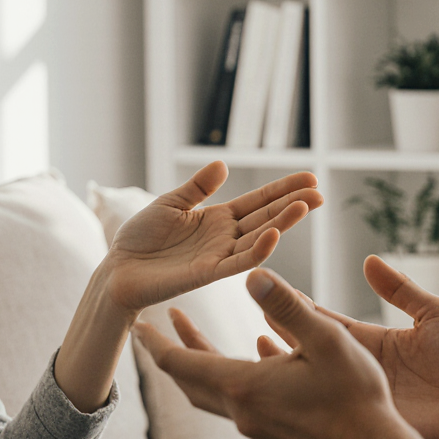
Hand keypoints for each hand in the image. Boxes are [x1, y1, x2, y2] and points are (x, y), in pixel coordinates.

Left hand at [103, 162, 321, 312]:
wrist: (117, 270)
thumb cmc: (141, 239)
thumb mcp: (171, 203)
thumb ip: (198, 187)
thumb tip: (223, 164)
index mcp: (219, 218)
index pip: (259, 201)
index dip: (283, 190)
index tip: (310, 178)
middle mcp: (225, 237)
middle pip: (266, 217)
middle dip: (293, 205)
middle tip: (321, 193)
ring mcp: (219, 256)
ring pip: (258, 238)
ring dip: (282, 223)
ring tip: (305, 206)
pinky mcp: (207, 274)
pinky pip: (237, 263)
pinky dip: (257, 251)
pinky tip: (274, 236)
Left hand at [133, 268, 417, 438]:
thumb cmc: (356, 396)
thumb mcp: (326, 339)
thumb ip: (287, 305)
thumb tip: (252, 274)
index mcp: (244, 386)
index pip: (182, 364)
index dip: (157, 344)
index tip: (138, 327)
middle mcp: (243, 413)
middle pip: (191, 381)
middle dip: (174, 353)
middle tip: (161, 328)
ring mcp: (258, 433)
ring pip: (217, 397)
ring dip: (206, 368)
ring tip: (205, 345)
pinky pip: (246, 410)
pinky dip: (239, 385)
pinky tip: (262, 366)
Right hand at [271, 255, 438, 438]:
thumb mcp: (435, 315)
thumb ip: (401, 289)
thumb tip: (369, 260)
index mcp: (374, 341)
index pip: (328, 322)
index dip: (301, 308)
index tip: (272, 291)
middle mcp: (361, 368)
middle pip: (312, 350)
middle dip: (281, 335)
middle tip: (251, 317)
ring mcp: (361, 396)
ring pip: (314, 382)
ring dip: (284, 369)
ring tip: (253, 353)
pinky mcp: (367, 419)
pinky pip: (330, 411)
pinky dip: (303, 404)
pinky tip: (280, 393)